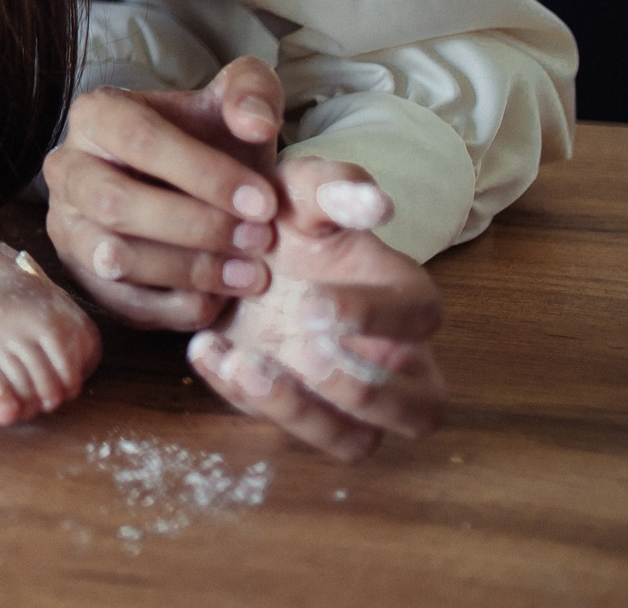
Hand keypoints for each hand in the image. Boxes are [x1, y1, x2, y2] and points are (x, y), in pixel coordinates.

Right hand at [43, 56, 285, 329]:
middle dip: (196, 227)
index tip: (264, 201)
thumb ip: (252, 92)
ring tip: (251, 272)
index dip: (204, 174)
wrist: (193, 184)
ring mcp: (66, 226)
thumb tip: (254, 124)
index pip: (139, 139)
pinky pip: (122, 304)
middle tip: (260, 239)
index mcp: (96, 115)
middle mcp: (66, 169)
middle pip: (115, 204)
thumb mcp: (237, 101)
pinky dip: (178, 305)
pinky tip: (225, 295)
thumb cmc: (213, 140)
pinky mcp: (81, 276)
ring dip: (189, 271)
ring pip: (112, 258)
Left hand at [185, 158, 447, 461]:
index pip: (419, 317)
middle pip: (417, 407)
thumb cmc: (283, 220)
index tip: (311, 305)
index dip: (372, 316)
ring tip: (242, 362)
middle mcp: (392, 359)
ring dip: (301, 413)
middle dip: (359, 388)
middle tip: (298, 350)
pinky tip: (208, 349)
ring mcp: (349, 398)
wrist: (230, 247)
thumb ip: (330, 188)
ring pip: (356, 439)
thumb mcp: (298, 192)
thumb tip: (374, 202)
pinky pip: (291, 434)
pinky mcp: (301, 413)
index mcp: (403, 296)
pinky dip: (248, 402)